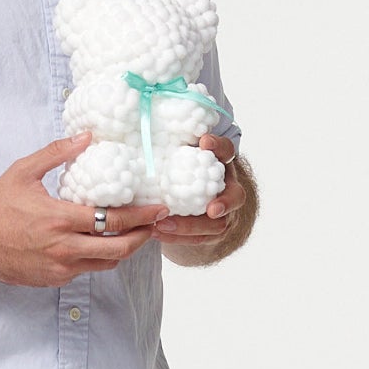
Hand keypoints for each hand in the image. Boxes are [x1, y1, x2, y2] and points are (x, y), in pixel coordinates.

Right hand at [0, 133, 167, 286]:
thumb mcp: (24, 171)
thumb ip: (57, 153)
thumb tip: (86, 136)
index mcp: (60, 219)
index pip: (114, 220)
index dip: (142, 215)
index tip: (158, 208)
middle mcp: (64, 248)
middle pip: (119, 248)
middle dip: (143, 237)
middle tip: (154, 224)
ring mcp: (59, 268)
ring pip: (106, 263)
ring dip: (123, 249)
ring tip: (132, 234)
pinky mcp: (53, 280)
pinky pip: (86, 270)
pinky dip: (97, 258)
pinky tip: (99, 243)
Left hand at [154, 134, 244, 249]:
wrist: (187, 194)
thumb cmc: (177, 168)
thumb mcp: (175, 153)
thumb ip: (166, 143)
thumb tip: (133, 130)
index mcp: (219, 163)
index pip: (226, 151)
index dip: (218, 146)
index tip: (204, 141)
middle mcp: (227, 187)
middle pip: (235, 196)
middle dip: (225, 203)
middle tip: (212, 209)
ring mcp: (223, 212)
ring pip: (217, 225)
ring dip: (190, 226)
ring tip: (163, 225)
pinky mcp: (211, 231)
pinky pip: (199, 239)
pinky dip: (178, 238)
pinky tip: (157, 233)